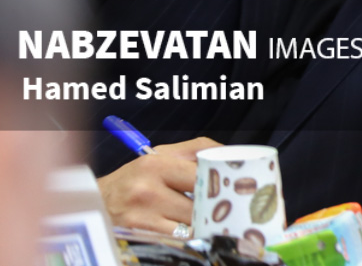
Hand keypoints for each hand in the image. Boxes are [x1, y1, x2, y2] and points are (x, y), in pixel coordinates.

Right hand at [97, 137, 219, 233]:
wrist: (96, 204)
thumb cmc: (135, 178)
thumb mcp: (160, 156)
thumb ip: (196, 151)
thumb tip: (229, 155)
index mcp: (157, 164)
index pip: (203, 174)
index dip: (222, 183)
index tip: (236, 187)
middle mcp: (147, 190)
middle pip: (200, 203)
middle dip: (217, 206)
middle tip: (231, 208)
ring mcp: (142, 217)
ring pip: (192, 225)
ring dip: (205, 224)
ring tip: (212, 220)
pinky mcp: (140, 237)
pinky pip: (178, 240)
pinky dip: (189, 237)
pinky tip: (194, 233)